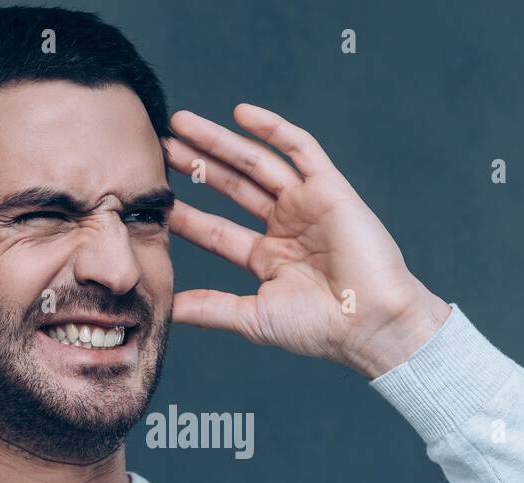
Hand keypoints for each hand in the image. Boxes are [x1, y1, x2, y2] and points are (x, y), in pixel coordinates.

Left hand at [164, 104, 450, 378]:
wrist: (369, 322)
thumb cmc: (320, 328)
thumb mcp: (254, 318)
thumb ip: (210, 308)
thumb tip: (168, 308)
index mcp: (269, 259)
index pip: (217, 230)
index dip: (186, 214)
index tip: (154, 200)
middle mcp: (286, 227)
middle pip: (232, 188)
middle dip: (197, 166)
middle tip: (161, 147)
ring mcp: (307, 205)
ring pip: (256, 163)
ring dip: (220, 142)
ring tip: (182, 124)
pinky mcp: (330, 189)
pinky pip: (301, 148)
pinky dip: (273, 129)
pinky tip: (241, 114)